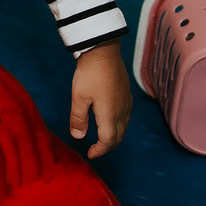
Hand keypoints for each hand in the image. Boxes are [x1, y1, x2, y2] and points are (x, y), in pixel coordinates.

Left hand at [70, 39, 131, 158]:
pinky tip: (110, 121)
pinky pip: (125, 117)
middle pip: (118, 137)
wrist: (103, 52)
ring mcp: (126, 103)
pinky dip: (118, 126)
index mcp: (110, 115)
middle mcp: (122, 112)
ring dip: (114, 137)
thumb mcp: (79, 97)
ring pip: (123, 128)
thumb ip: (78, 118)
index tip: (89, 154)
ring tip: (102, 139)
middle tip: (95, 150)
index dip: (99, 150)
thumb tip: (78, 137)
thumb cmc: (89, 74)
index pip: (108, 141)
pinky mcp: (126, 95)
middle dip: (107, 147)